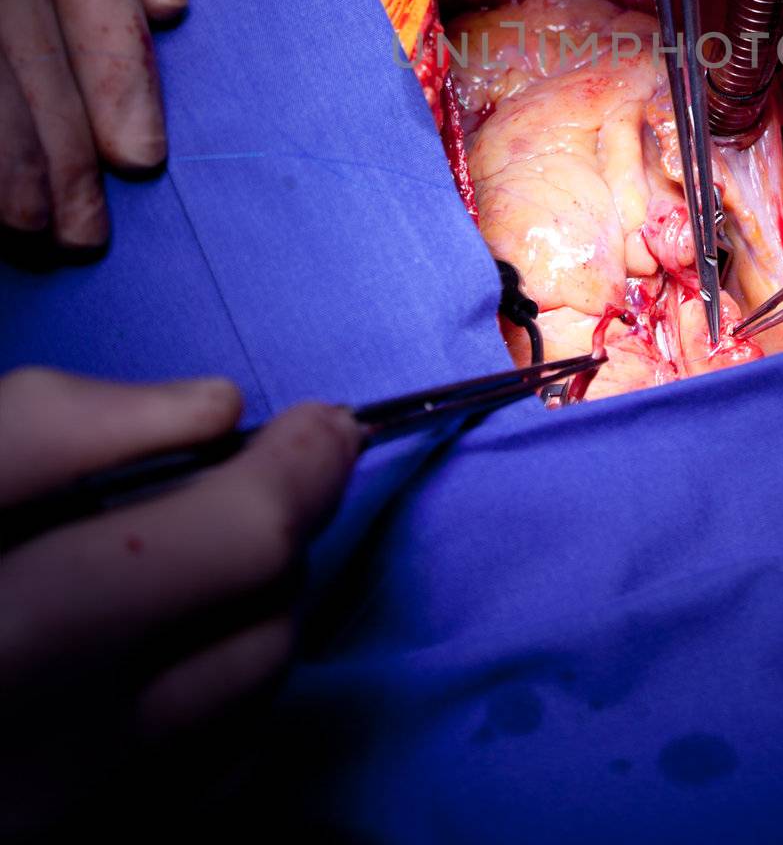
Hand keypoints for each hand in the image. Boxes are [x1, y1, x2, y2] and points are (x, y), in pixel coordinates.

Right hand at [0, 368, 359, 834]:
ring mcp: (71, 821)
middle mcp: (63, 754)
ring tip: (176, 561)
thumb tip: (218, 409)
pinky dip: (213, 696)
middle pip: (265, 624)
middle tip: (238, 478)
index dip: (304, 466)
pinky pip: (202, 771)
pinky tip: (152, 650)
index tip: (322, 421)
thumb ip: (68, 424)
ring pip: (249, 703)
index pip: (245, 539)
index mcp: (23, 635)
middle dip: (275, 535)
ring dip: (250, 614)